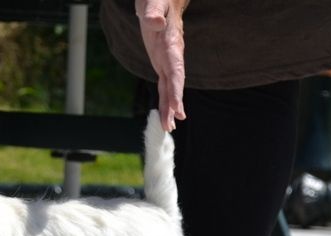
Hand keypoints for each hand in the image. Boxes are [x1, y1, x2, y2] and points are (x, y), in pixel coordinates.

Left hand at [136, 0, 186, 130]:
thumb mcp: (153, 2)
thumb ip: (153, 12)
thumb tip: (154, 22)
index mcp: (171, 43)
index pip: (175, 69)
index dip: (176, 88)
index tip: (177, 106)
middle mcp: (172, 55)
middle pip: (175, 83)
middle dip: (174, 104)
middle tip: (172, 124)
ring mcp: (167, 60)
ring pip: (169, 87)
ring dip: (169, 107)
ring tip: (169, 127)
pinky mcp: (161, 61)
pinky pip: (164, 83)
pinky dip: (165, 98)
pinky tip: (168, 113)